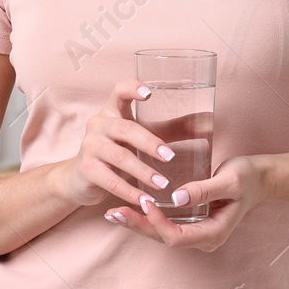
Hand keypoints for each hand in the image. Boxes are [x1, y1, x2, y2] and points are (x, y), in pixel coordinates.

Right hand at [52, 79, 175, 209]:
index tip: (148, 93)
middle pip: (125, 129)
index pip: (119, 91)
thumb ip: (173, 129)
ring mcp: (89, 146)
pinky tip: (145, 200)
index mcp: (113, 110)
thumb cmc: (117, 150)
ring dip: (143, 172)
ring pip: (119, 157)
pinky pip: (111, 181)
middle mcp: (98, 124)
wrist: (80, 178)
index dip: (132, 89)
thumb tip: (208, 123)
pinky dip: (130, 192)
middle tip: (170, 156)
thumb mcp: (142, 135)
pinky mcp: (86, 169)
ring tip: (162, 184)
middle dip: (149, 142)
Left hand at [104, 155, 268, 251]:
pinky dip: (146, 217)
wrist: (260, 179)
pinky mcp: (191, 223)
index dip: (157, 223)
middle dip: (138, 226)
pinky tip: (129, 208)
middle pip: (164, 239)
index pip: (177, 237)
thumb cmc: (247, 177)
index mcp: (214, 233)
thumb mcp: (230, 180)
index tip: (144, 201)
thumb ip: (205, 189)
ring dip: (138, 223)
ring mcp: (196, 232)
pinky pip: (165, 225)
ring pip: (161, 234)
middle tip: (113, 213)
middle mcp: (203, 238)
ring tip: (113, 213)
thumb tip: (176, 198)